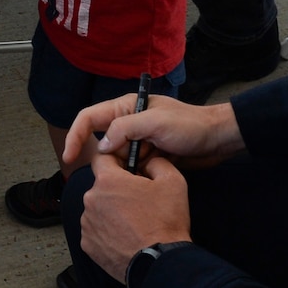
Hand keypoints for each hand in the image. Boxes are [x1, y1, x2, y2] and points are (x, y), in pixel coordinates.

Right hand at [63, 95, 242, 171]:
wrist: (218, 140)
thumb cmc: (190, 126)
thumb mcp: (156, 122)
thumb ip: (126, 129)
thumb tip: (102, 145)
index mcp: (125, 107)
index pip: (90, 118)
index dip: (76, 135)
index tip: (69, 157)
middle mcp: (128, 122)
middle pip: (101, 140)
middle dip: (103, 159)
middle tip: (110, 175)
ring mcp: (138, 140)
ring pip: (116, 157)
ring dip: (122, 169)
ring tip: (136, 175)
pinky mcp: (148, 155)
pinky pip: (131, 167)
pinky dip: (133, 175)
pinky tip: (143, 180)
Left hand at [80, 150, 192, 280]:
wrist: (159, 263)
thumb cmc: (164, 222)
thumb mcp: (172, 181)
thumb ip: (157, 162)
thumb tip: (148, 161)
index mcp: (108, 180)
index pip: (102, 158)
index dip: (117, 160)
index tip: (128, 169)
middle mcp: (91, 199)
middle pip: (101, 186)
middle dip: (117, 189)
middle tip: (138, 201)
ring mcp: (87, 224)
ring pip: (98, 208)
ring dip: (111, 211)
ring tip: (133, 223)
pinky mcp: (88, 244)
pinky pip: (96, 230)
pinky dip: (107, 231)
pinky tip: (125, 237)